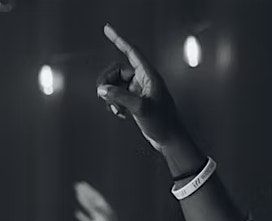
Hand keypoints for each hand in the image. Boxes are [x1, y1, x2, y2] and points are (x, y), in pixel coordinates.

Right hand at [74, 182, 126, 220]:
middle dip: (84, 192)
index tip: (82, 184)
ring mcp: (98, 219)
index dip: (89, 190)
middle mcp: (102, 212)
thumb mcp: (107, 220)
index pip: (96, 196)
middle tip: (77, 185)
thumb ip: (100, 212)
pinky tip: (77, 212)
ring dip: (82, 201)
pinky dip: (82, 216)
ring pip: (88, 208)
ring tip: (76, 194)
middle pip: (91, 200)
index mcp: (106, 208)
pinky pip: (87, 220)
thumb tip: (93, 206)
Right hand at [97, 24, 182, 149]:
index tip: (106, 29)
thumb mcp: (140, 108)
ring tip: (115, 109)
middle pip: (117, 71)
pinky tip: (120, 114)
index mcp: (149, 75)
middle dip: (108, 81)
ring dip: (111, 95)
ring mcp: (140, 91)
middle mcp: (144, 80)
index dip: (119, 40)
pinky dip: (115, 103)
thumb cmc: (162, 123)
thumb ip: (120, 96)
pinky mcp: (137, 102)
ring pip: (117, 84)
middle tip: (102, 95)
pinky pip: (119, 95)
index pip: (131, 52)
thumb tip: (102, 89)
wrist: (170, 140)